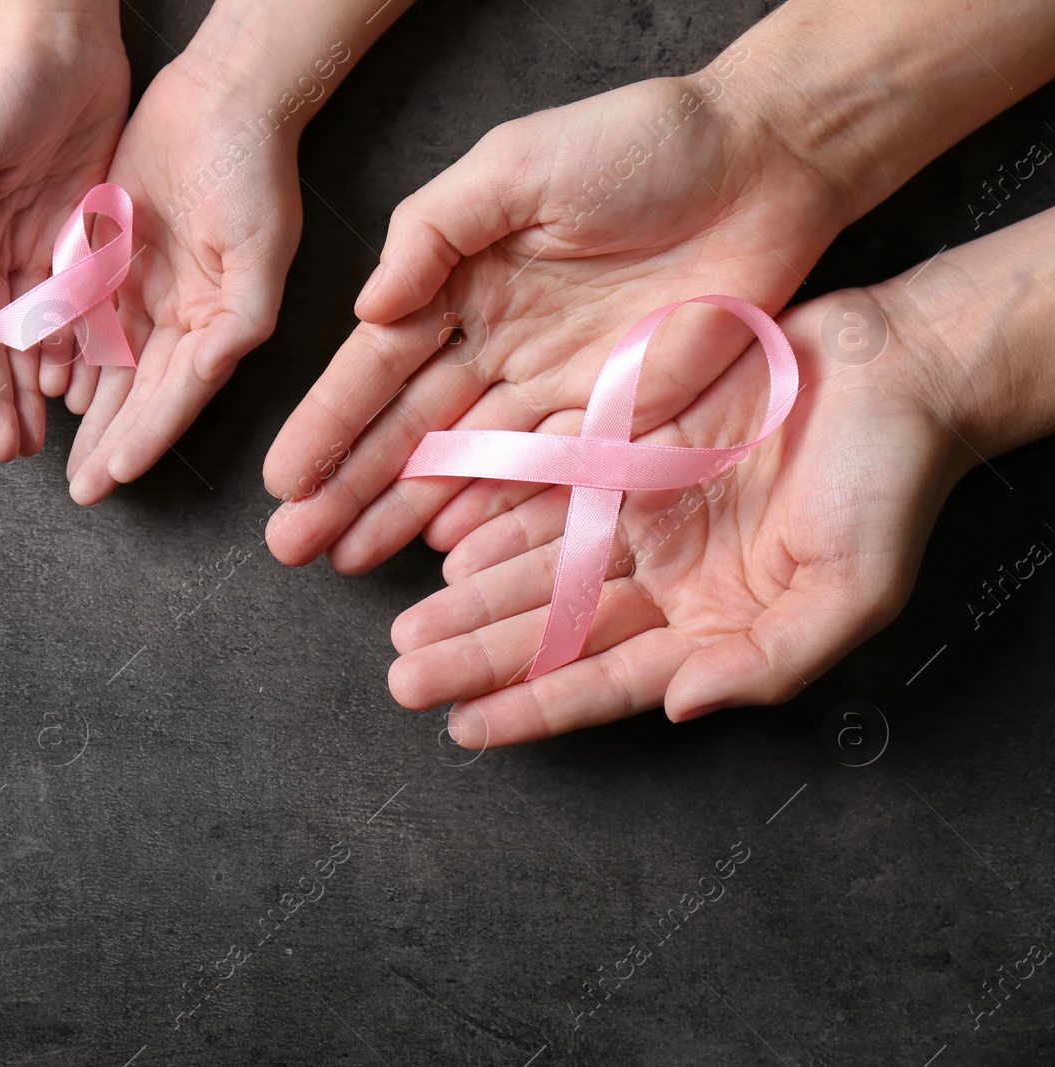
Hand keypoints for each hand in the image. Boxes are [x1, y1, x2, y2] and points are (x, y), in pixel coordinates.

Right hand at [0, 3, 127, 461]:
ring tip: (36, 437)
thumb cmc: (1, 86)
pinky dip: (73, 350)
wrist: (65, 44)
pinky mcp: (80, 240)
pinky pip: (75, 309)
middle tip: (6, 452)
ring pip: (33, 337)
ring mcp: (36, 248)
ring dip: (30, 388)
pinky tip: (76, 387)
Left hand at [65, 57, 301, 504]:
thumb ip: (236, 324)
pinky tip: (46, 384)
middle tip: (79, 489)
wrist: (223, 98)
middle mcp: (180, 317)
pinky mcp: (110, 257)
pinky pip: (81, 317)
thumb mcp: (258, 257)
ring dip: (85, 412)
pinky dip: (64, 352)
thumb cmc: (253, 174)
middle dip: (108, 444)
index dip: (144, 440)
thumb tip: (208, 374)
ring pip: (106, 365)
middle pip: (137, 395)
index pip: (175, 398)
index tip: (112, 478)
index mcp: (219, 326)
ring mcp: (143, 289)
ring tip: (58, 454)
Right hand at [262, 68, 849, 568]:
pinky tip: (446, 549)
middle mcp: (498, 344)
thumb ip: (432, 232)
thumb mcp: (513, 165)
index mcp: (462, 282)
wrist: (765, 163)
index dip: (329, 422)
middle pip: (410, 430)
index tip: (284, 479)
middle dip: (349, 488)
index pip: (379, 366)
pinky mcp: (619, 417)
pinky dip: (496, 516)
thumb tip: (368, 308)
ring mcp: (555, 387)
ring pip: (466, 467)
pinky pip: (547, 479)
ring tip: (347, 559)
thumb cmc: (639, 143)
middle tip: (294, 544)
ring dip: (405, 514)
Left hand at [387, 282, 964, 746]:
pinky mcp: (630, 453)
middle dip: (479, 656)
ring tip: (408, 629)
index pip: (606, 679)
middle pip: (555, 629)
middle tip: (404, 678)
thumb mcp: (850, 593)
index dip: (535, 707)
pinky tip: (449, 549)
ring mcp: (645, 516)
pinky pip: (551, 494)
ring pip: (541, 568)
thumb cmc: (890, 486)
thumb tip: (679, 708)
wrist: (899, 371)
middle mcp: (668, 578)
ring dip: (474, 599)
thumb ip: (767, 663)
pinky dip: (501, 520)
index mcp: (714, 624)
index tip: (464, 729)